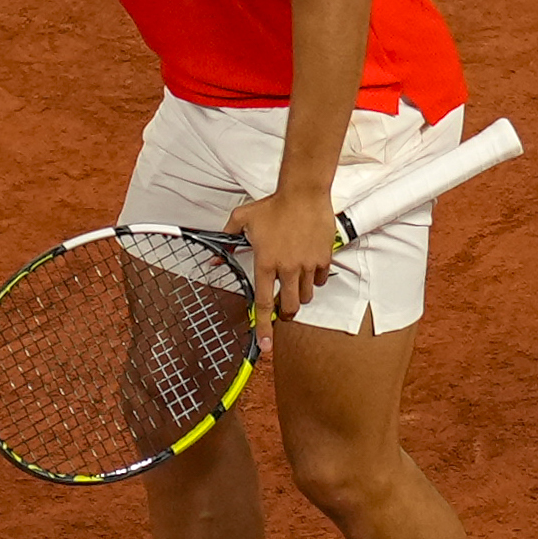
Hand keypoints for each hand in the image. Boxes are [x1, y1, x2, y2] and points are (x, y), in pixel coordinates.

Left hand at [225, 182, 338, 343]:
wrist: (303, 193)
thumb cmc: (273, 205)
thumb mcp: (242, 219)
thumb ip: (227, 241)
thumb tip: (214, 258)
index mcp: (265, 263)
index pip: (263, 303)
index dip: (263, 327)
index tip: (266, 345)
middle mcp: (287, 268)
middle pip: (290, 307)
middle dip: (286, 313)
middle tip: (284, 311)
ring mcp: (307, 264)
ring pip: (306, 295)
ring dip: (299, 295)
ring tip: (294, 283)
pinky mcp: (323, 258)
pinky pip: (320, 279)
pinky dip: (314, 279)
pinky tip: (308, 267)